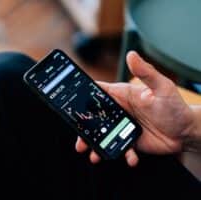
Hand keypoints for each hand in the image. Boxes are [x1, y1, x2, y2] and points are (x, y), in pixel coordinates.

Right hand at [76, 51, 194, 166]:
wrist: (186, 132)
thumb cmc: (175, 106)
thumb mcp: (162, 87)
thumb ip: (146, 72)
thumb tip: (131, 55)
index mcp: (123, 95)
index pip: (99, 92)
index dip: (83, 95)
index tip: (70, 102)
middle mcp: (120, 111)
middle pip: (95, 118)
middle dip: (85, 128)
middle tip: (79, 139)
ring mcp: (123, 127)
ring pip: (103, 135)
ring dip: (96, 145)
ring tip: (94, 154)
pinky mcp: (129, 141)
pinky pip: (120, 148)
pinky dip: (122, 154)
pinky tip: (129, 158)